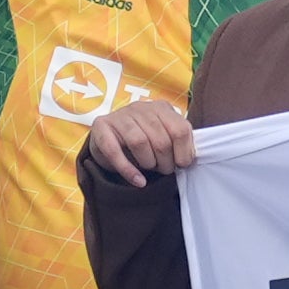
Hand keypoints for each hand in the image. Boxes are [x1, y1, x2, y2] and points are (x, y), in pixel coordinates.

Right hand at [82, 92, 199, 185]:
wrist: (107, 140)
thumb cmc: (142, 142)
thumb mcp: (163, 137)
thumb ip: (177, 143)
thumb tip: (187, 160)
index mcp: (161, 108)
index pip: (181, 129)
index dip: (184, 152)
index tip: (181, 164)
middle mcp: (141, 107)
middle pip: (161, 139)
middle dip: (165, 162)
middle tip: (163, 169)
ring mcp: (119, 116)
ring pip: (139, 142)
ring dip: (148, 163)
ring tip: (149, 168)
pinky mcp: (101, 127)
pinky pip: (115, 151)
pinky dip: (128, 170)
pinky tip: (138, 181)